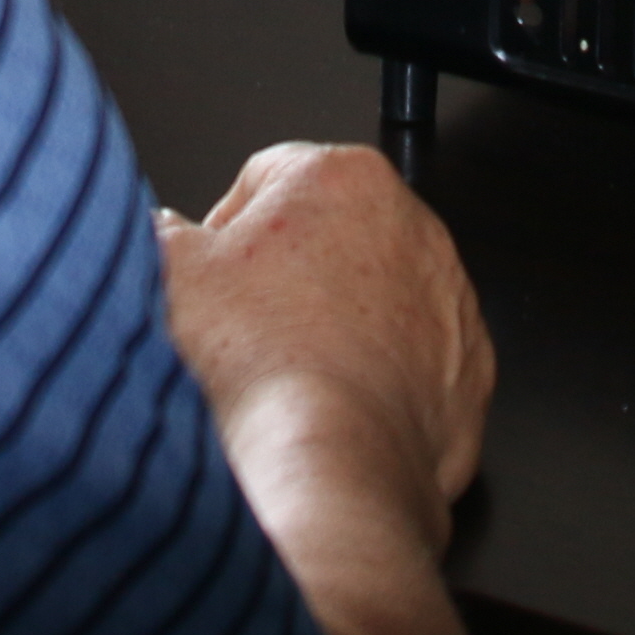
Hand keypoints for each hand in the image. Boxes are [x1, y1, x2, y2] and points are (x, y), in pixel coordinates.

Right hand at [157, 143, 493, 523]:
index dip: (226, 229)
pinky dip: (381, 377)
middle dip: (289, 274)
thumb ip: (165, 232)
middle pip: (331, 235)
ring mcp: (452, 297)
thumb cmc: (260, 359)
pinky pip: (416, 359)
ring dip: (339, 323)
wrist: (328, 458)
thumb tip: (162, 233)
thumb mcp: (171, 271)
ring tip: (289, 372)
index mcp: (343, 176)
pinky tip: (335, 404)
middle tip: (246, 327)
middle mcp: (414, 224)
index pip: (268, 178)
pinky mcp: (472, 366)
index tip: (211, 274)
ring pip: (378, 297)